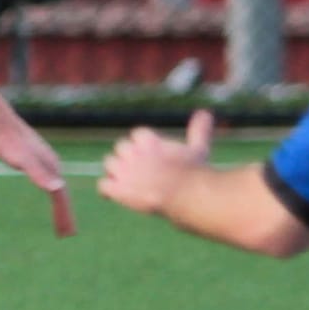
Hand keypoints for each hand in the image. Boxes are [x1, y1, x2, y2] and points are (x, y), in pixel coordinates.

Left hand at [0, 114, 75, 237]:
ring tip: (59, 221)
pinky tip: (49, 192)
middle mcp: (52, 166)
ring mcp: (45, 162)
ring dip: (59, 206)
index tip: (66, 234)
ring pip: (56, 188)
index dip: (64, 216)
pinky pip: (48, 180)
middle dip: (64, 215)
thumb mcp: (24, 161)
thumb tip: (58, 189)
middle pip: (61, 195)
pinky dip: (51, 191)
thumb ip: (39, 175)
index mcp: (52, 169)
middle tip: (66, 234)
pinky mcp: (36, 159)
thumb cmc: (10, 143)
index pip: (61, 198)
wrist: (1, 124)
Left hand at [99, 109, 214, 215]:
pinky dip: (107, 190)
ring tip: (128, 182)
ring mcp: (124, 171)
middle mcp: (133, 153)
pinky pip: (103, 185)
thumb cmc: (194, 174)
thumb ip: (198, 130)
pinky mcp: (119, 189)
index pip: (137, 135)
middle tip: (139, 171)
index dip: (142, 144)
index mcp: (148, 140)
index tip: (149, 155)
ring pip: (109, 164)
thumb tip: (205, 112)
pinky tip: (113, 195)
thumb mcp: (198, 148)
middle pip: (121, 147)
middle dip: (128, 157)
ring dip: (115, 171)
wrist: (187, 197)